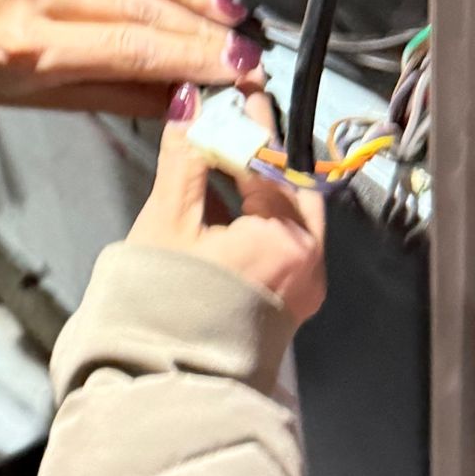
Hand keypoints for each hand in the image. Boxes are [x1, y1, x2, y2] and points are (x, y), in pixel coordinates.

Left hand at [0, 0, 263, 117]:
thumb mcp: (26, 96)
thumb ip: (107, 93)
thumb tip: (177, 96)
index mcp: (30, 45)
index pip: (134, 51)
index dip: (196, 59)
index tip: (237, 69)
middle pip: (141, 9)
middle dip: (203, 29)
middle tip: (245, 45)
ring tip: (225, 9)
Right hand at [129, 94, 325, 326]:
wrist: (164, 389)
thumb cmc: (164, 305)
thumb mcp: (168, 221)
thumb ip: (185, 156)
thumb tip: (191, 100)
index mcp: (288, 238)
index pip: (270, 159)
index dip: (248, 120)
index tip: (238, 87)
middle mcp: (310, 262)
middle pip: (292, 186)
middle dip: (262, 153)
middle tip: (233, 121)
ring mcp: (303, 289)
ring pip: (290, 216)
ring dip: (260, 185)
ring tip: (223, 159)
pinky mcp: (288, 307)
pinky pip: (282, 246)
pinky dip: (259, 219)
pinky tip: (224, 206)